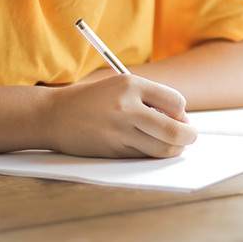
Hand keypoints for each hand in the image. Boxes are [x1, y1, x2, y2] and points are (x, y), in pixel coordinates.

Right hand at [43, 75, 196, 157]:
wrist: (53, 115)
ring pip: (163, 148)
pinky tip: (147, 147)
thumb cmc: (92, 100)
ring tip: (172, 144)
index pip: (176, 102)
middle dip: (188, 136)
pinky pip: (144, 156)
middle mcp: (126, 107)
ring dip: (174, 149)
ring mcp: (119, 131)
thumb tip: (181, 120)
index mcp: (131, 85)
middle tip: (189, 137)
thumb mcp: (120, 87)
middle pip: (175, 130)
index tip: (179, 117)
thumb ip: (150, 99)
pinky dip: (152, 154)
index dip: (182, 113)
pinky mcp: (113, 150)